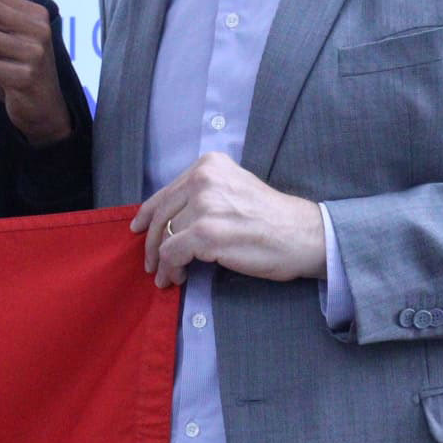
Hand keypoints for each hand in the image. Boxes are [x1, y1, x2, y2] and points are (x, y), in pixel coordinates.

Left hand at [131, 152, 325, 287]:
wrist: (305, 235)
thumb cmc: (272, 218)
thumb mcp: (234, 189)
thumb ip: (201, 196)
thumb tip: (165, 220)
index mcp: (210, 165)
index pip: (166, 192)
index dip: (147, 214)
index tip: (137, 229)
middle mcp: (204, 179)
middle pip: (160, 215)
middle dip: (150, 242)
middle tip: (150, 263)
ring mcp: (204, 206)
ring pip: (163, 237)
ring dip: (162, 261)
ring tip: (167, 275)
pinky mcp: (206, 233)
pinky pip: (172, 254)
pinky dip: (170, 269)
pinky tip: (177, 277)